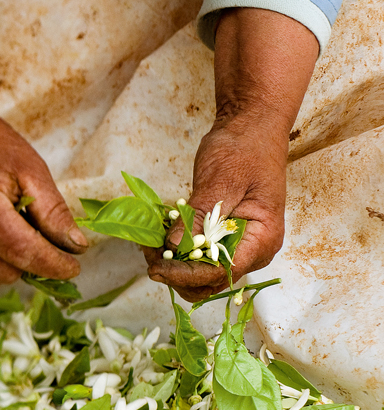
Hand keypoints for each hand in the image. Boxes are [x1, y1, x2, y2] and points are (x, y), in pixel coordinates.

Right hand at [0, 97, 86, 287]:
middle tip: (37, 235)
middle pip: (8, 271)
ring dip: (8, 264)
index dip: (54, 265)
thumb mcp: (32, 171)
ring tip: (8, 230)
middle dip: (31, 260)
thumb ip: (55, 213)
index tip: (73, 267)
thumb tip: (76, 248)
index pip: (23, 253)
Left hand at [143, 7, 319, 301]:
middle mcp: (253, 251)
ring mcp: (239, 246)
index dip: (186, 274)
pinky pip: (199, 256)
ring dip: (173, 266)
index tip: (155, 267)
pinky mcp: (224, 239)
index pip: (220, 272)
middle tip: (147, 255)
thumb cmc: (243, 149)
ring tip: (148, 246)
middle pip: (211, 282)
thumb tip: (174, 246)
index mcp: (262, 239)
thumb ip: (200, 215)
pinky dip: (177, 253)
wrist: (251, 127)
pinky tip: (157, 239)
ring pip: (202, 274)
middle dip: (177, 273)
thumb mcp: (220, 180)